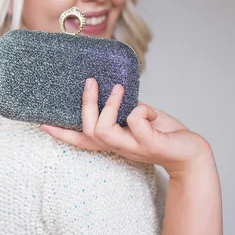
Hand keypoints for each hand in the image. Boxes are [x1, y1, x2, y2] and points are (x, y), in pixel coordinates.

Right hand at [40, 78, 212, 175]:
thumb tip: (117, 90)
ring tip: (119, 89)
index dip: (62, 133)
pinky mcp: (150, 144)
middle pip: (89, 132)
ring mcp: (134, 147)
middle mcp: (120, 147)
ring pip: (104, 131)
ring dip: (109, 105)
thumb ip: (127, 110)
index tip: (42, 123)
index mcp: (115, 141)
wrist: (192, 153)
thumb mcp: (142, 119)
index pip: (83, 141)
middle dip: (86, 105)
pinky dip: (141, 109)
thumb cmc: (165, 134)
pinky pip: (136, 122)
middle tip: (91, 82)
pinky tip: (150, 111)